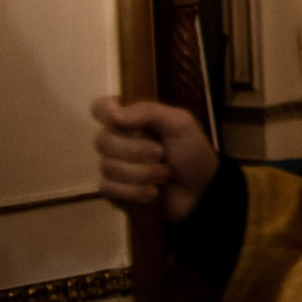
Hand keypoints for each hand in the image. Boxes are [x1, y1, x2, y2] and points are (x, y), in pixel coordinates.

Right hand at [92, 96, 217, 223]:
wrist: (200, 191)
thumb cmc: (191, 152)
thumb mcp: (180, 124)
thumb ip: (149, 112)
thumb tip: (113, 114)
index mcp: (133, 120)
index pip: (101, 107)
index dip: (105, 112)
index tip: (118, 121)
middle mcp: (118, 141)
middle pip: (103, 140)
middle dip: (135, 150)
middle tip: (161, 154)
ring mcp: (114, 167)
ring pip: (107, 167)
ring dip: (142, 173)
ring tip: (164, 175)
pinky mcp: (114, 192)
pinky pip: (108, 188)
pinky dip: (134, 191)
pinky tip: (152, 193)